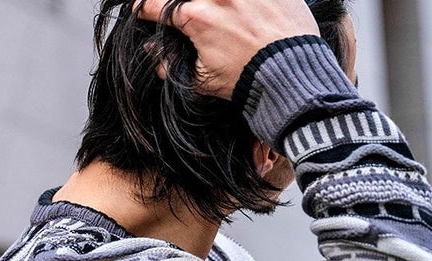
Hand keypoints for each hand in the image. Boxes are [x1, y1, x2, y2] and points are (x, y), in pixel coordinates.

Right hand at [136, 0, 318, 98]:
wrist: (291, 77)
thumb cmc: (250, 81)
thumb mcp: (205, 81)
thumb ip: (176, 68)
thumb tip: (158, 59)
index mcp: (198, 17)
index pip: (158, 6)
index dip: (144, 8)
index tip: (141, 10)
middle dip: (180, 6)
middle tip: (183, 16)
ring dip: (215, 6)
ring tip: (218, 18)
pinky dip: (245, 4)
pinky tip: (244, 14)